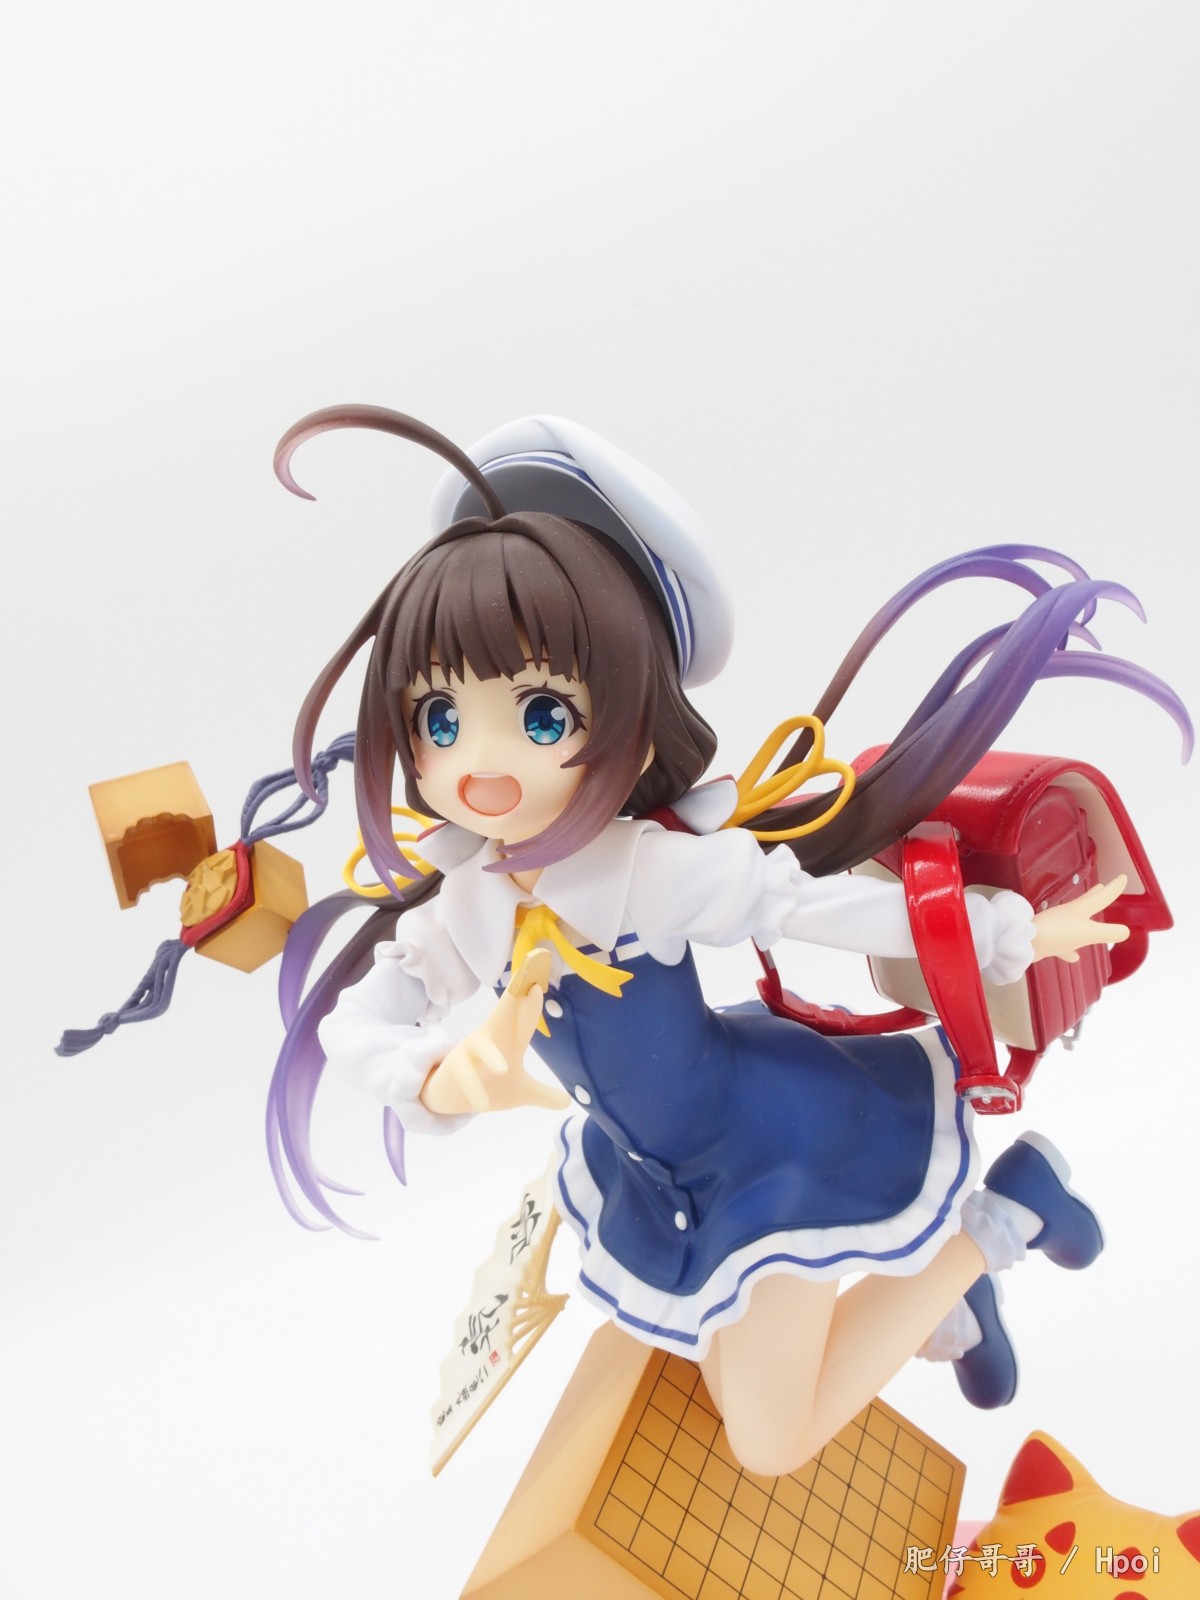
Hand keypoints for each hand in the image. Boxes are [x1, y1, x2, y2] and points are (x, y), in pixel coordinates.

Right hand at [419, 950, 569, 1115]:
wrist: (448, 1097)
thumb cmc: (488, 1085)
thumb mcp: (520, 1092)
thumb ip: (543, 1094)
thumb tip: (567, 1103)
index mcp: (509, 1040)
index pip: (525, 1017)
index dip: (534, 1001)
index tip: (543, 971)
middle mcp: (491, 1038)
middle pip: (505, 1012)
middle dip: (517, 990)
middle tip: (532, 965)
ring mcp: (471, 1052)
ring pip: (482, 1047)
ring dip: (491, 1055)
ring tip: (503, 1069)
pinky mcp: (455, 1068)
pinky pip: (465, 1077)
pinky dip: (474, 1090)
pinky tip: (482, 1107)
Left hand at [1030, 874, 1129, 964]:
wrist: (1025, 942)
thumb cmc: (1058, 933)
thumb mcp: (1089, 933)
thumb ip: (1108, 932)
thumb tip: (1125, 931)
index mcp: (1080, 909)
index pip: (1102, 896)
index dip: (1114, 888)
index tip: (1122, 876)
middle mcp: (1068, 914)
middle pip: (1087, 902)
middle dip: (1096, 894)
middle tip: (1103, 886)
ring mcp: (1056, 926)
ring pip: (1075, 922)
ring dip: (1085, 920)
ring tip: (1092, 919)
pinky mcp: (1047, 940)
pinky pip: (1063, 944)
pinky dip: (1070, 949)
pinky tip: (1074, 957)